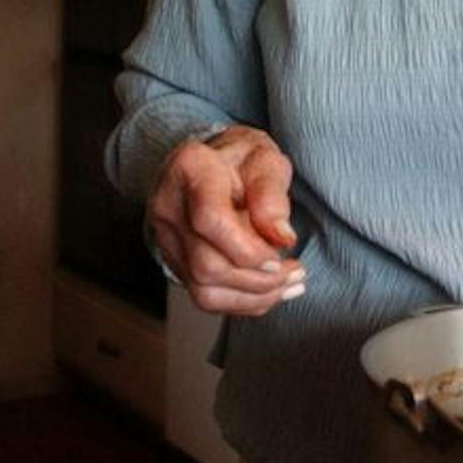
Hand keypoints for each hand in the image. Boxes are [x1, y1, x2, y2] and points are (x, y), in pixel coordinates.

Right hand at [147, 125, 307, 314]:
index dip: (248, 248)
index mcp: (191, 169)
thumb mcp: (265, 161)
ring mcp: (167, 238)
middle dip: (259, 278)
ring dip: (254, 295)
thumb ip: (272, 194)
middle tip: (295, 270)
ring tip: (290, 283)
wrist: (211, 167)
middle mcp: (169, 207)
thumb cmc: (241, 161)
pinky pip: (205, 297)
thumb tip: (282, 237)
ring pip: (204, 288)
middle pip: (207, 263)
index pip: (210, 219)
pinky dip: (243, 302)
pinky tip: (271, 292)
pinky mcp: (175, 261)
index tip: (280, 252)